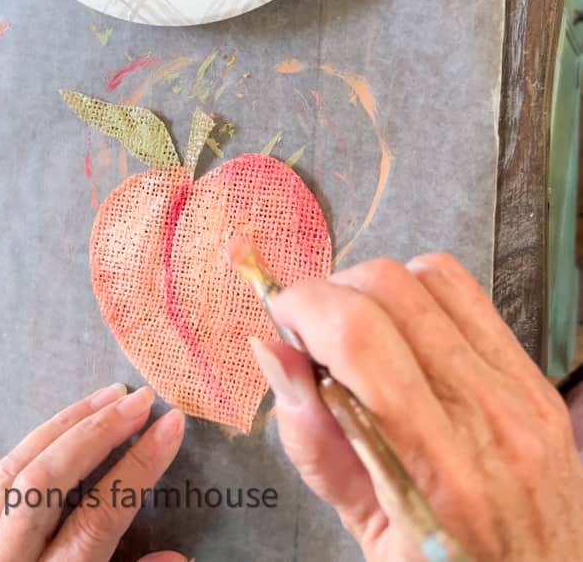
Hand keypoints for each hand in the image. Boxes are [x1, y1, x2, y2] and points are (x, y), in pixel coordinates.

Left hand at [0, 385, 186, 561]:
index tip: (171, 425)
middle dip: (99, 432)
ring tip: (110, 395)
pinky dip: (39, 440)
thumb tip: (180, 558)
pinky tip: (68, 424)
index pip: (99, 517)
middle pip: (48, 482)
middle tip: (142, 399)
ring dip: (69, 423)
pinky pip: (1, 476)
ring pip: (18, 468)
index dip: (138, 467)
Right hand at [251, 253, 582, 560]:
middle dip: (331, 294)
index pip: (360, 338)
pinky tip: (402, 330)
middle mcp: (487, 414)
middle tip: (313, 333)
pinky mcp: (534, 375)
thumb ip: (314, 441)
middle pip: (389, 290)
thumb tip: (271, 351)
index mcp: (440, 469)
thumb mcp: (365, 531)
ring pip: (427, 275)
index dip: (305, 306)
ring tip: (359, 333)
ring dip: (374, 289)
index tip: (281, 317)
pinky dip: (419, 293)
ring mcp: (519, 389)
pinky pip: (466, 292)